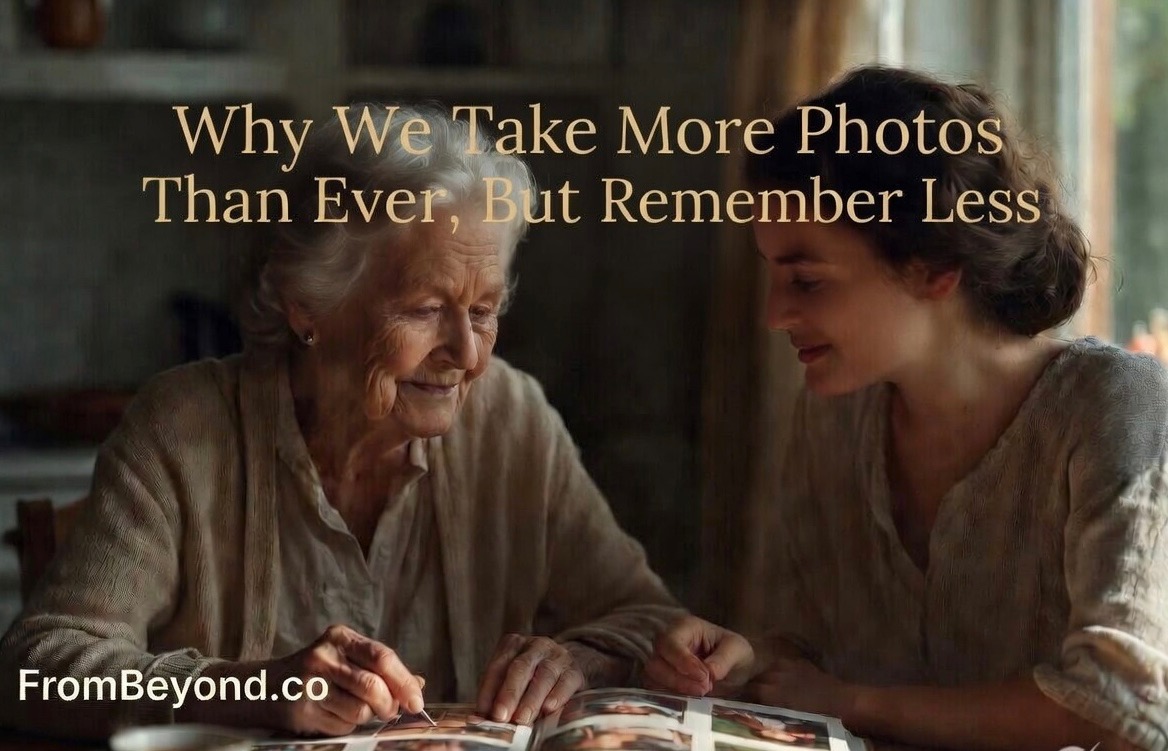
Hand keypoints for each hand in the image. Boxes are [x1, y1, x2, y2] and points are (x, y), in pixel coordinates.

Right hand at [261, 624, 425, 735]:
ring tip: (355, 709)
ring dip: (366, 717)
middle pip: (373, 686)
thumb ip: (381, 668)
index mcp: (340, 637)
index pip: (382, 657)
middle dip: (388, 705)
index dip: (404, 682)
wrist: (266, 686)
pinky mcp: (302, 709)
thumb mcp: (347, 657)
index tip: (417, 701)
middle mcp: (324, 656)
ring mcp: (310, 683)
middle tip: (390, 711)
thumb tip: (419, 684)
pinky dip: (347, 726)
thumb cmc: (318, 672)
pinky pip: (342, 726)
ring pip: (360, 710)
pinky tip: (334, 714)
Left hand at [475, 634, 585, 724]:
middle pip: (520, 667)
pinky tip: (548, 709)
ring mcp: (557, 656)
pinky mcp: (575, 670)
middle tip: (500, 716)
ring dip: (531, 699)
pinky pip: (566, 682)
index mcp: (514, 644)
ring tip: (522, 719)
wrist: (571, 663)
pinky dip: (557, 696)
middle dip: (509, 693)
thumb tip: (477, 719)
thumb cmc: (533, 675)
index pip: (498, 666)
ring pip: (544, 675)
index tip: (483, 712)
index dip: (488, 689)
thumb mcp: (513, 678)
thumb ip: (496, 696)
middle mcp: (536, 646)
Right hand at [643, 615, 754, 696]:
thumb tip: (708, 673)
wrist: (736, 668)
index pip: (670, 642)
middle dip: (678, 678)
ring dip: (675, 689)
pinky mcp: (662, 678)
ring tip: (701, 693)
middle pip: (656, 660)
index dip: (682, 662)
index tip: (704, 678)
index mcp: (685, 626)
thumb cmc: (735, 653)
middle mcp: (668, 641)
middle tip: (704, 688)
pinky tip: (690, 699)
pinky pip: (655, 688)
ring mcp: (662, 660)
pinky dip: (670, 696)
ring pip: (653, 676)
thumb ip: (723, 660)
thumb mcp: (738, 651)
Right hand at [746, 657, 854, 721]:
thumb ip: (769, 712)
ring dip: (766, 680)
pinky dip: (781, 673)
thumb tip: (755, 713)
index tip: (740, 704)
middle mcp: (773, 675)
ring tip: (770, 690)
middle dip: (753, 689)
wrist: (841, 703)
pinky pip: (782, 666)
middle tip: (753, 699)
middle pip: (755, 680)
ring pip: (768, 671)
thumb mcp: (787, 719)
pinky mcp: (798, 662)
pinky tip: (786, 682)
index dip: (742, 698)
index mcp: (768, 692)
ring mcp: (786, 666)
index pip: (746, 692)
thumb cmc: (815, 718)